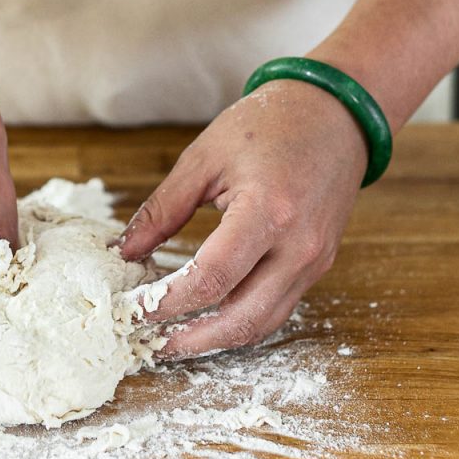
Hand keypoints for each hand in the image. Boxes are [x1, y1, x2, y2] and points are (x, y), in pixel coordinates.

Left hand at [115, 79, 366, 356]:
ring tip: (174, 340)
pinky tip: (211, 318)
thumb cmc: (269, 124)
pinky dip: (243, 321)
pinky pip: (279, 307)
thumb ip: (163, 208)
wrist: (335, 112)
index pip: (212, 279)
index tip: (134, 308)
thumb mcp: (204, 157)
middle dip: (192, 340)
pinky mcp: (319, 264)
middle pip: (242, 319)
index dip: (169, 302)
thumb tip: (124, 250)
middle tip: (151, 345)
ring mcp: (315, 260)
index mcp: (268, 212)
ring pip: (264, 324)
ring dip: (218, 340)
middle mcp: (298, 246)